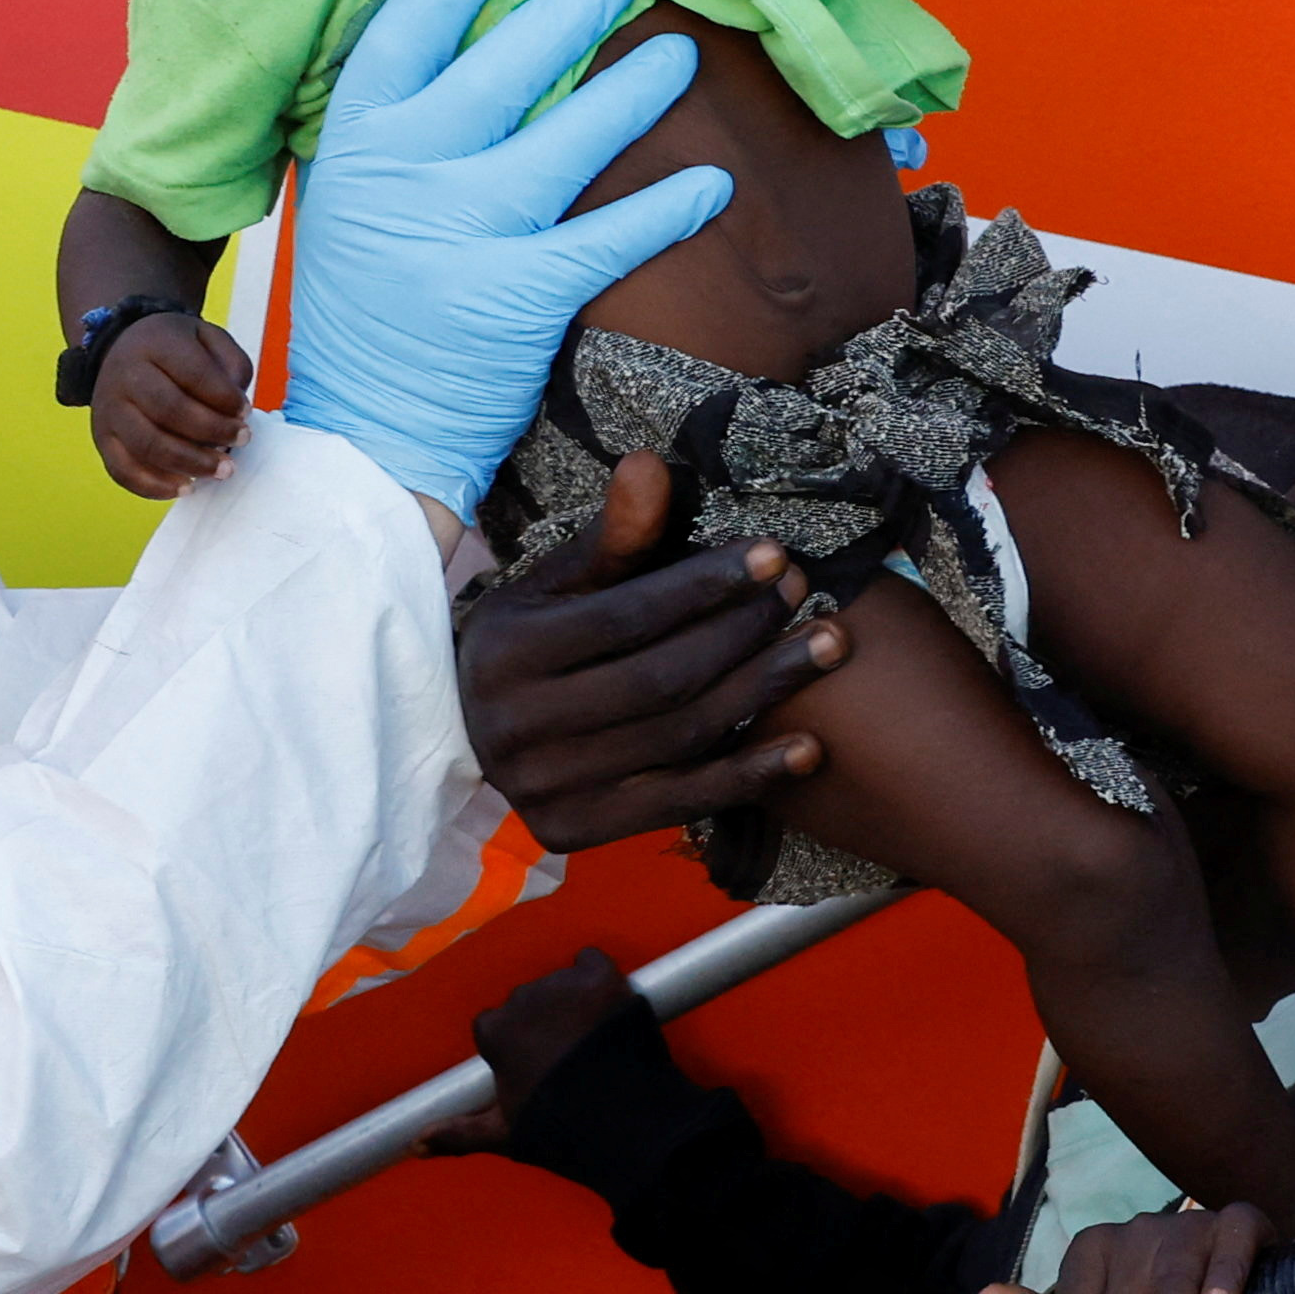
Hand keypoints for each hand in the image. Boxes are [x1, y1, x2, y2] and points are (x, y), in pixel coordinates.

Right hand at [85, 311, 256, 497]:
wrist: (122, 350)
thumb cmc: (175, 351)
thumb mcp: (208, 339)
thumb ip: (231, 365)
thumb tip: (236, 408)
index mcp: (155, 344)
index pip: (193, 373)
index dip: (224, 397)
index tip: (245, 413)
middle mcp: (126, 375)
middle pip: (168, 410)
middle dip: (213, 431)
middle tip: (242, 440)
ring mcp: (110, 408)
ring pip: (147, 444)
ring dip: (190, 463)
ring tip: (222, 470)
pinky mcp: (102, 437)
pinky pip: (122, 470)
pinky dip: (155, 486)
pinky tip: (186, 487)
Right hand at [279, 0, 722, 517]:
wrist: (367, 432)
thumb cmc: (366, 308)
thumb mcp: (350, 203)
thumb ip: (395, 131)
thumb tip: (459, 41)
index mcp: (355, 144)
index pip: (404, 34)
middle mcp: (405, 176)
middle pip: (498, 70)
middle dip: (565, 11)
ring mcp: (461, 235)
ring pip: (564, 141)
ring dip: (631, 93)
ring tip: (682, 53)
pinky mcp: (516, 297)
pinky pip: (606, 239)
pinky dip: (666, 209)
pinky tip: (715, 182)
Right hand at [427, 945, 640, 1154]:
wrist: (624, 1121)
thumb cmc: (558, 1129)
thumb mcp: (503, 1133)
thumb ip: (456, 1133)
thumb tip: (413, 1146)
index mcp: (495, 1030)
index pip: (496, 1026)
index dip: (517, 1049)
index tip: (538, 1071)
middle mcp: (521, 998)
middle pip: (528, 1002)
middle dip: (544, 1023)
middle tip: (572, 1060)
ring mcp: (563, 985)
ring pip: (560, 984)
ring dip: (571, 1003)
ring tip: (595, 1042)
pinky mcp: (601, 978)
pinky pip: (591, 961)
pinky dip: (596, 977)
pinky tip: (605, 1004)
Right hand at [458, 453, 841, 849]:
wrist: (468, 734)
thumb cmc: (531, 642)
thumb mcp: (556, 584)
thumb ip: (612, 537)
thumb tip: (649, 463)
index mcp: (509, 651)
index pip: (626, 616)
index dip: (704, 585)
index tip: (772, 554)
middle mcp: (519, 725)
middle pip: (660, 678)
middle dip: (743, 632)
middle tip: (803, 594)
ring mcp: (546, 786)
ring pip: (679, 737)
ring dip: (763, 691)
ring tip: (826, 646)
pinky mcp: (576, 830)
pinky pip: (679, 802)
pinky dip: (749, 776)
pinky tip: (808, 747)